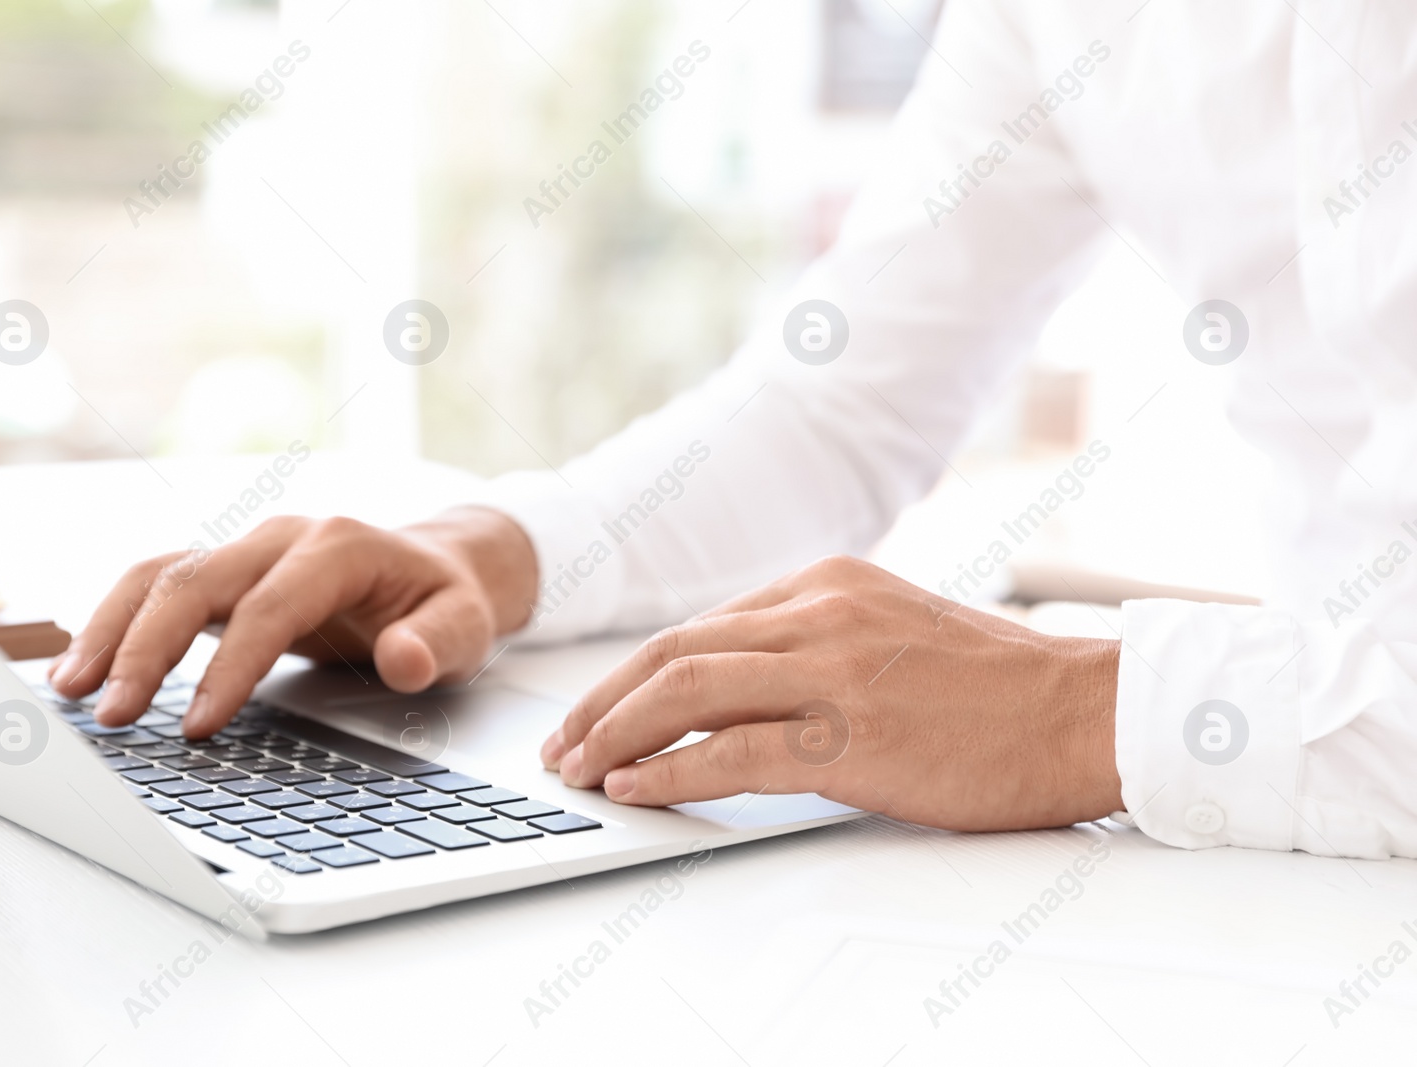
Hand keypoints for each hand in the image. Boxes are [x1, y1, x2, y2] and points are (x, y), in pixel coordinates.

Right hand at [48, 508, 536, 736]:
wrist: (438, 565)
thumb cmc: (447, 601)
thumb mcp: (467, 624)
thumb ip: (439, 642)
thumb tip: (405, 659)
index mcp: (338, 547)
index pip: (271, 606)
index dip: (232, 666)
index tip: (198, 726)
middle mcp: (281, 538)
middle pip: (195, 580)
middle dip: (147, 648)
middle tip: (113, 716)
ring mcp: (247, 550)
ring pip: (160, 574)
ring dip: (110, 628)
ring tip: (70, 690)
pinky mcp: (226, 573)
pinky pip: (158, 586)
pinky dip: (116, 621)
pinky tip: (86, 668)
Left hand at [541, 556, 1122, 830]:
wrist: (1084, 710)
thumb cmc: (996, 685)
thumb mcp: (891, 629)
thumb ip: (816, 641)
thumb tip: (735, 691)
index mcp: (826, 582)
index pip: (701, 629)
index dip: (633, 676)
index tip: (598, 712)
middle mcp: (821, 612)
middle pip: (675, 650)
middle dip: (602, 702)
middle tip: (563, 744)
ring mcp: (836, 669)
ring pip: (688, 688)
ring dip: (616, 732)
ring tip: (579, 769)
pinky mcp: (855, 733)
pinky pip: (735, 749)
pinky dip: (671, 768)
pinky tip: (636, 786)